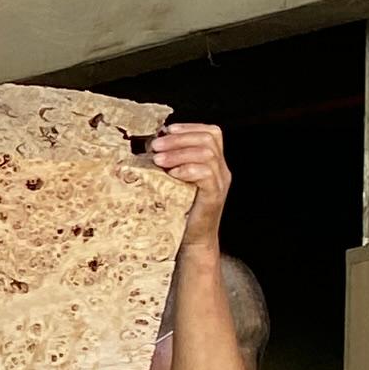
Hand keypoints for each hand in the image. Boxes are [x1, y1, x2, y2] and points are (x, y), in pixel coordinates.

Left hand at [149, 120, 230, 249]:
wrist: (191, 242)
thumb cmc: (178, 211)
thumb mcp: (171, 181)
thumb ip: (168, 163)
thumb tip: (147, 144)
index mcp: (213, 163)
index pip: (212, 133)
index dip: (189, 127)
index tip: (166, 130)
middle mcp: (221, 170)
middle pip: (209, 139)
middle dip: (180, 138)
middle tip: (156, 146)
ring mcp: (220, 183)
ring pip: (207, 154)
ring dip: (179, 153)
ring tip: (158, 160)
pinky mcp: (214, 197)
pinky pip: (207, 174)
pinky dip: (187, 170)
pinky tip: (171, 175)